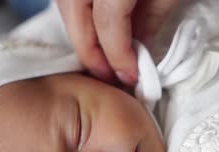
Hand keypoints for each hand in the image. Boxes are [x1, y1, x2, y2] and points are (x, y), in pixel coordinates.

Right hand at [57, 0, 178, 85]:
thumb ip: (152, 17)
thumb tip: (139, 49)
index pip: (106, 25)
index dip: (118, 56)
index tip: (131, 77)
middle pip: (75, 17)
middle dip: (91, 53)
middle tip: (110, 77)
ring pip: (67, 6)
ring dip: (82, 34)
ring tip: (104, 58)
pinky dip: (81, 15)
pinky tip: (98, 30)